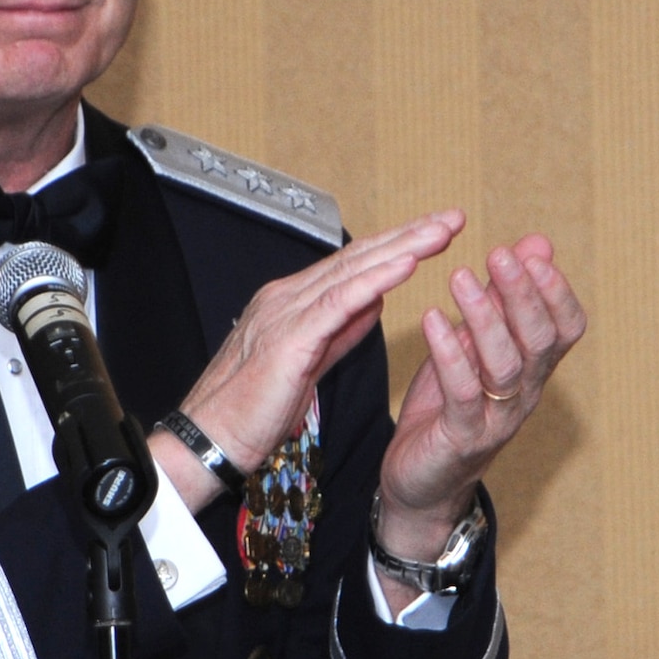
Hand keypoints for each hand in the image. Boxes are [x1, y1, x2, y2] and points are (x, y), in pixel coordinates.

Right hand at [149, 211, 464, 515]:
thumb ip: (342, 331)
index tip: (434, 234)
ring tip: (441, 231)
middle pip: (357, 258)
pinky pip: (340, 301)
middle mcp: (287, 298)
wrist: (208, 440)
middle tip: (451, 219)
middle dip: (408, 235)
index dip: (395, 247)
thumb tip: (374, 304)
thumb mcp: (309, 364)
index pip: (353, 266)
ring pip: (353, 271)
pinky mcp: (290, 338)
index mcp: (291, 304)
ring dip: (402, 247)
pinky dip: (375, 279)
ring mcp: (286, 313)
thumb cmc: (248, 412)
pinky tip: (407, 264)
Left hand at [374, 234, 586, 563]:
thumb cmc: (448, 407)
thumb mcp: (475, 344)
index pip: (566, 328)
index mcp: (532, 369)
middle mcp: (524, 393)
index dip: (556, 291)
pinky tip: (431, 320)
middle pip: (539, 340)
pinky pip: (463, 393)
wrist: (421, 481)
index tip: (533, 252)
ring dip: (485, 317)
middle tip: (499, 254)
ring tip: (459, 277)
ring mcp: (496, 418)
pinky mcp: (462, 437)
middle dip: (522, 294)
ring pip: (506, 365)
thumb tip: (535, 244)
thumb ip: (503, 299)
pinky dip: (448, 354)